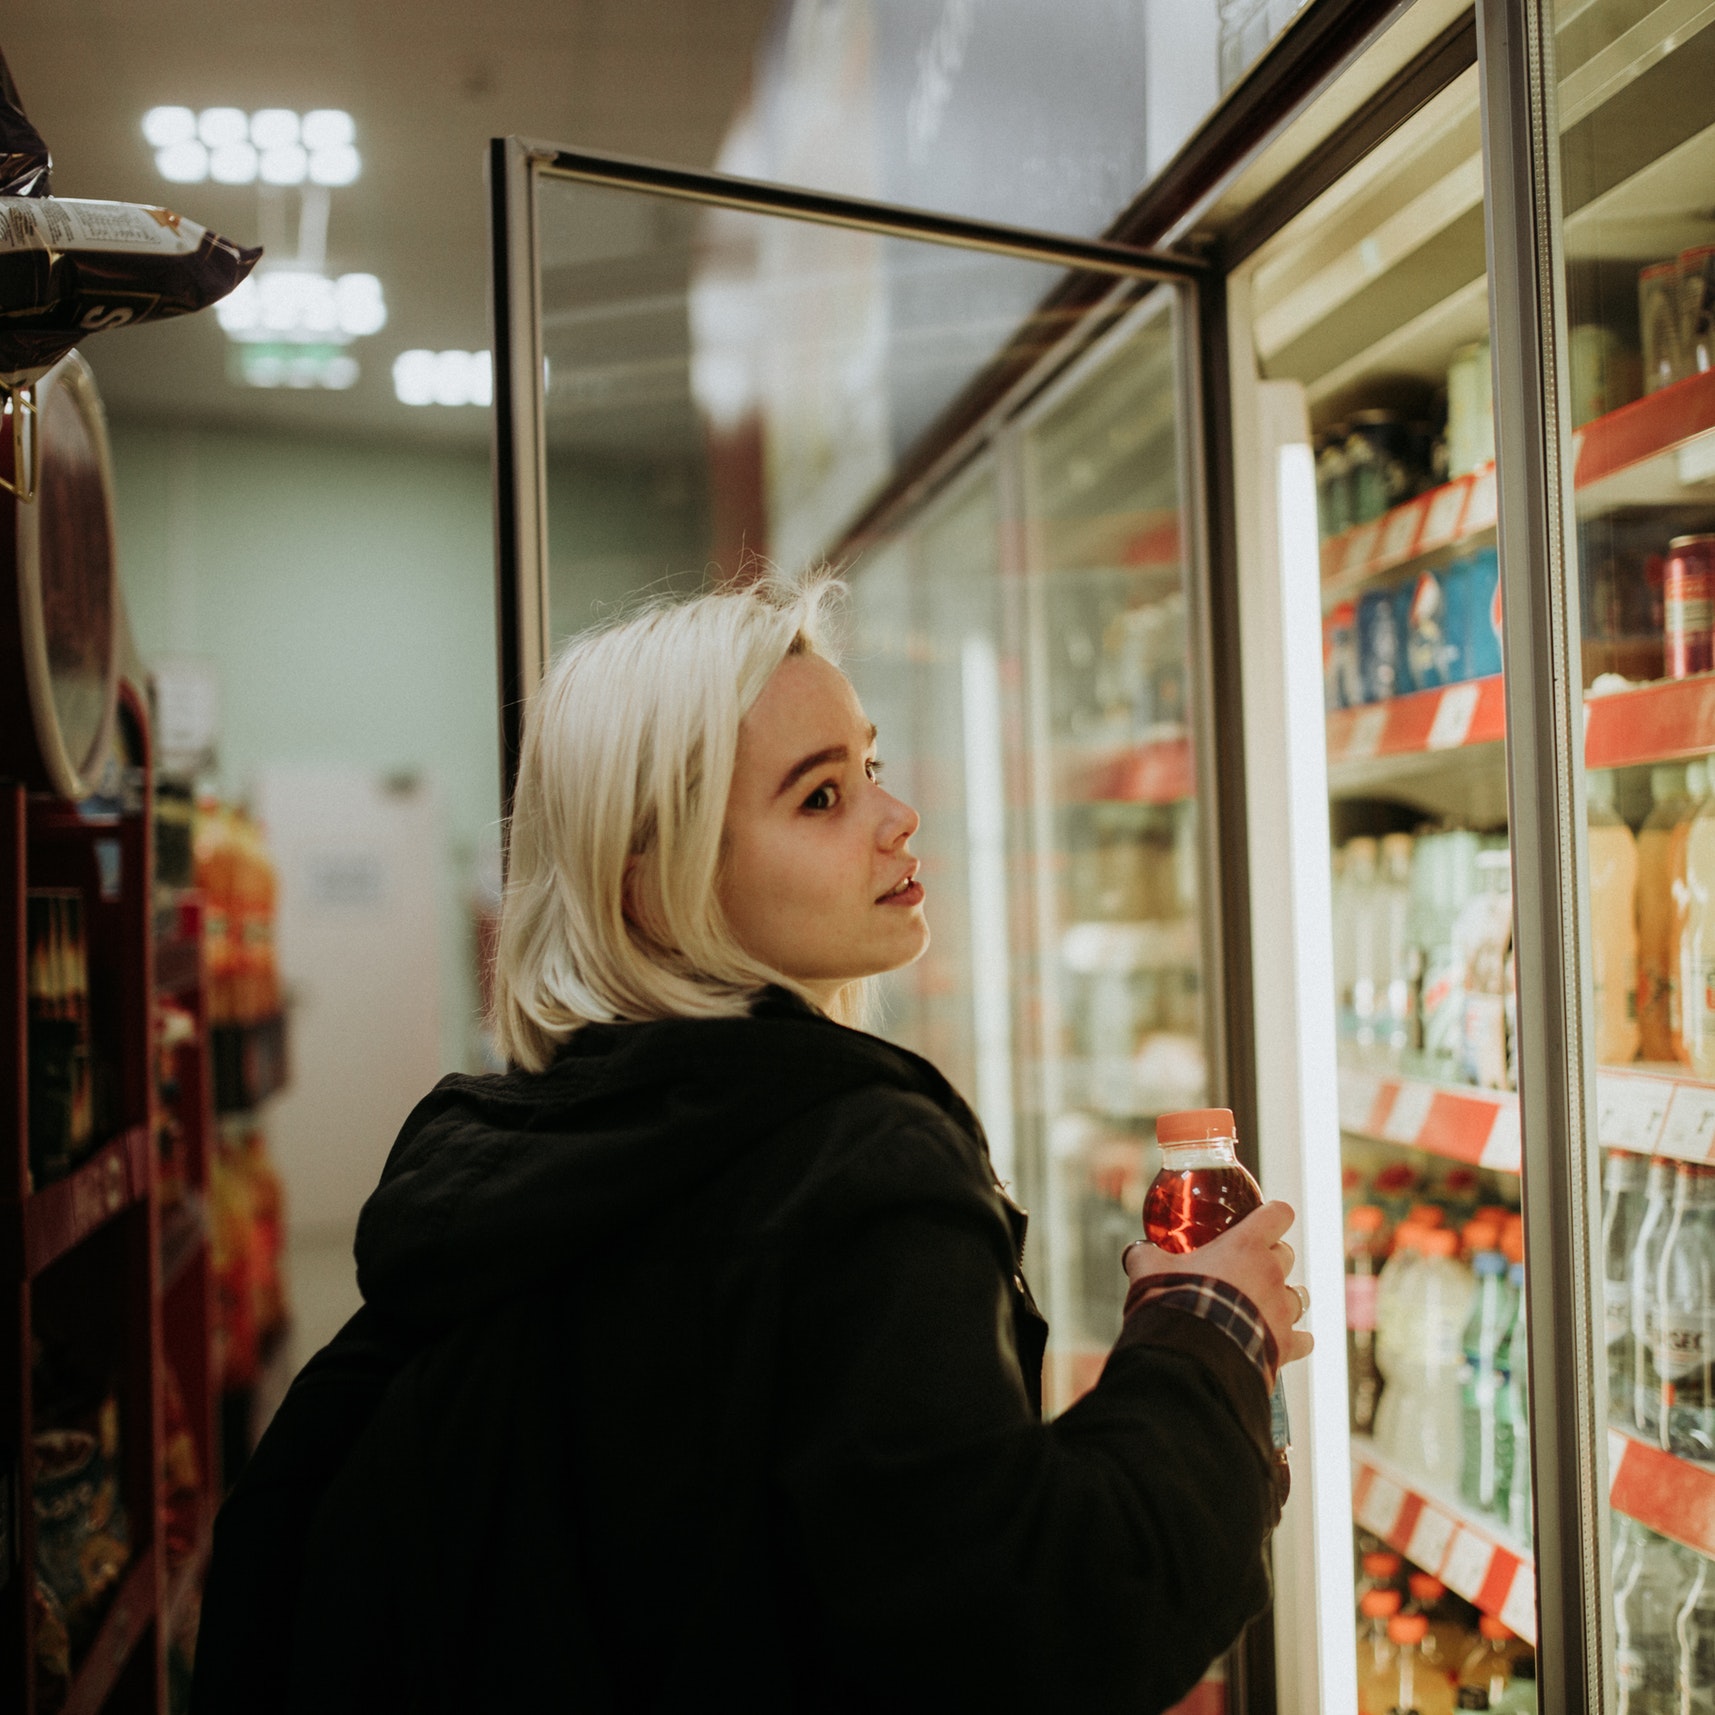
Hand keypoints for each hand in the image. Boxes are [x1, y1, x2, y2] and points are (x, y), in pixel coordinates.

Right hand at [1123, 1201, 1313, 1371]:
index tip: (1264, 1219)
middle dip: (1271, 1257)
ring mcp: (1282, 1310)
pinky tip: (1278, 1339)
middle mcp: (1272, 1274)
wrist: (1191, 1355)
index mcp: (1245, 1246)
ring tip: (1263, 1305)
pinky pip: (1304, 1339)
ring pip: (1299, 1296)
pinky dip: (1294, 1338)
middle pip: (1287, 1254)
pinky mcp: (1286, 1344)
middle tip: (1247, 1267)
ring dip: (1283, 1297)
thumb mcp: (1149, 1270)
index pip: (1278, 1213)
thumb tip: (1137, 1251)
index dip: (1273, 1214)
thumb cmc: (1173, 1303)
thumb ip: (1146, 1255)